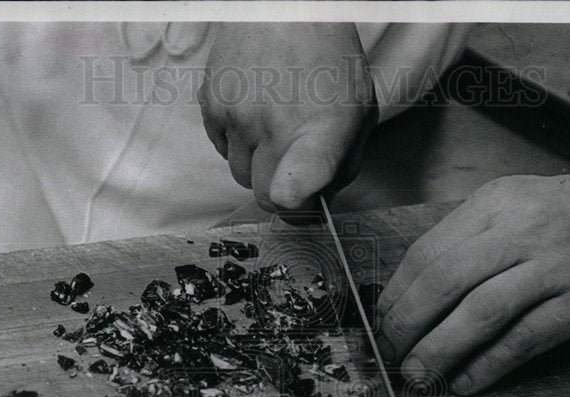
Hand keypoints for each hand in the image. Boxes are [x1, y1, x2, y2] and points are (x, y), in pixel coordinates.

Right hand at [198, 23, 377, 214]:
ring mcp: (237, 116)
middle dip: (280, 191)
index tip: (295, 199)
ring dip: (257, 163)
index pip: (295, 183)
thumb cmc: (328, 61)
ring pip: (240, 174)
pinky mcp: (212, 104)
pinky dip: (237, 141)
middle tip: (294, 161)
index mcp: (319, 130)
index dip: (294, 201)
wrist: (287, 8)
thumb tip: (316, 205)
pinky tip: (256, 112)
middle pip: (265, 198)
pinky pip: (222, 147)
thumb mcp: (358, 114)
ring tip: (275, 126)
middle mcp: (273, 126)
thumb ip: (342, 166)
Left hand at [376, 170, 569, 394]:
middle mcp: (522, 232)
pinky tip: (466, 381)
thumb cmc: (569, 215)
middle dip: (407, 325)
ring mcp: (554, 268)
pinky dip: (488, 366)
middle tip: (391, 353)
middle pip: (445, 283)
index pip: (427, 254)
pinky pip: (522, 341)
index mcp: (494, 205)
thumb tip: (411, 294)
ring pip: (480, 314)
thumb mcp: (511, 205)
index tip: (382, 322)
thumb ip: (466, 240)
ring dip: (440, 350)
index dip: (396, 295)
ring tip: (419, 374)